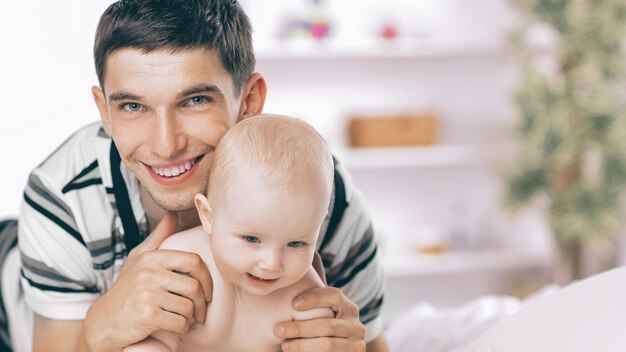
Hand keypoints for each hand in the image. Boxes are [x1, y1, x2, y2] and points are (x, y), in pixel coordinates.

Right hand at [80, 212, 212, 351]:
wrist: (104, 321)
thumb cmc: (126, 289)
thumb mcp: (138, 258)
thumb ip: (158, 237)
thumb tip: (173, 213)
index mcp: (151, 257)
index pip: (194, 261)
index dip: (207, 278)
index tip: (208, 290)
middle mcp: (149, 273)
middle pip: (194, 287)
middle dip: (203, 302)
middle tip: (202, 310)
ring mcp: (147, 294)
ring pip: (188, 307)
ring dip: (191, 317)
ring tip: (186, 318)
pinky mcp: (147, 315)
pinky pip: (179, 322)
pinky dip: (182, 328)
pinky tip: (176, 327)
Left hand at [274, 287, 365, 351]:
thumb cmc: (322, 326)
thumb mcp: (321, 307)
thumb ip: (317, 284)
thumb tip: (314, 251)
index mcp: (348, 307)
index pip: (334, 295)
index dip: (314, 298)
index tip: (293, 304)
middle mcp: (356, 325)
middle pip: (327, 325)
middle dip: (299, 327)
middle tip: (277, 329)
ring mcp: (356, 344)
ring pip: (327, 345)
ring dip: (301, 345)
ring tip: (283, 344)